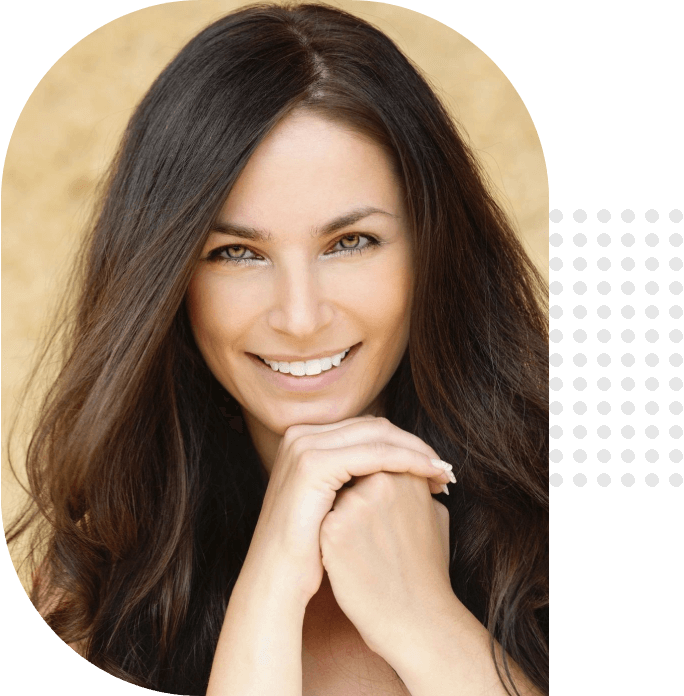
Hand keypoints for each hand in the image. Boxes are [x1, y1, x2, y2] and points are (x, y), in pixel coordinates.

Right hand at [242, 415, 452, 611]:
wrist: (277, 582)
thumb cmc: (309, 552)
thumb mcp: (330, 504)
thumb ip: (353, 479)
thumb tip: (397, 471)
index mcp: (305, 439)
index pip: (366, 428)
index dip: (403, 444)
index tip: (433, 467)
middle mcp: (301, 435)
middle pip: (374, 426)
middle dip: (414, 445)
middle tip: (443, 469)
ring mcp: (304, 446)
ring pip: (378, 435)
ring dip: (417, 451)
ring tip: (442, 473)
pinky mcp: (314, 464)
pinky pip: (375, 454)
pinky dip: (408, 460)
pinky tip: (429, 475)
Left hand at [319, 467, 453, 662]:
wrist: (413, 620)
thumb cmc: (427, 571)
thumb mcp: (437, 518)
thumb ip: (419, 486)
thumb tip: (406, 470)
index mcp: (406, 477)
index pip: (377, 456)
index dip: (373, 475)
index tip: (374, 495)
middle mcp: (380, 484)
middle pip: (353, 467)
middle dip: (353, 481)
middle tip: (363, 512)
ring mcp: (353, 506)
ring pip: (335, 489)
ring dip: (339, 501)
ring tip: (360, 536)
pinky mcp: (331, 530)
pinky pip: (323, 514)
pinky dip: (328, 525)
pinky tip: (344, 549)